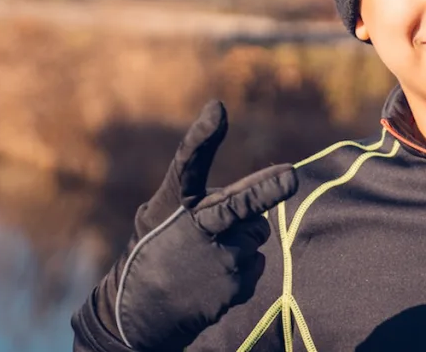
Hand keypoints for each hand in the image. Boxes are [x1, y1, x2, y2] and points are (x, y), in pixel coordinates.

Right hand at [90, 101, 297, 350]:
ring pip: (256, 233)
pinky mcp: (232, 286)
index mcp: (174, 202)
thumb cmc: (156, 249)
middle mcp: (194, 227)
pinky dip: (243, 269)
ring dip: (241, 240)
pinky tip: (212, 280)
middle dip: (267, 190)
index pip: (188, 162)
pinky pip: (257, 263)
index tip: (217, 110)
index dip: (202, 136)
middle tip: (291, 176)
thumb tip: (277, 181)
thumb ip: (220, 198)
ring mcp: (216, 259)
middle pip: (240, 204)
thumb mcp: (168, 215)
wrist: (134, 315)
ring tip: (205, 258)